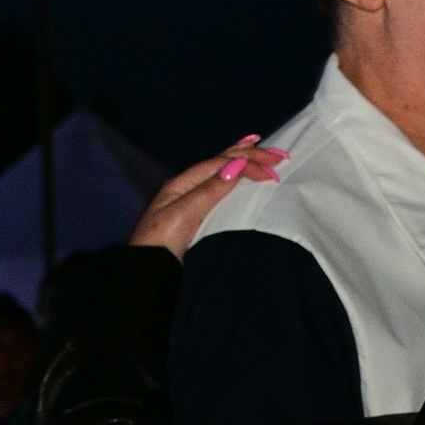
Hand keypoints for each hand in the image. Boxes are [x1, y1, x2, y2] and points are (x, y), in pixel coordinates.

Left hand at [128, 137, 287, 258]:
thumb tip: (236, 164)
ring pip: (219, 176)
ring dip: (241, 162)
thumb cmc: (158, 245)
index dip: (247, 162)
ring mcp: (188, 205)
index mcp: (182, 184)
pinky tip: (237, 176)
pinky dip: (233, 180)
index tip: (272, 171)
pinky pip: (217, 193)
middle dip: (249, 154)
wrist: (145, 276)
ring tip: (256, 148)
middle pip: (220, 165)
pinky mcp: (193, 221)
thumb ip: (210, 190)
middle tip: (279, 154)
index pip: (220, 164)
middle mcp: (186, 190)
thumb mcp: (185, 214)